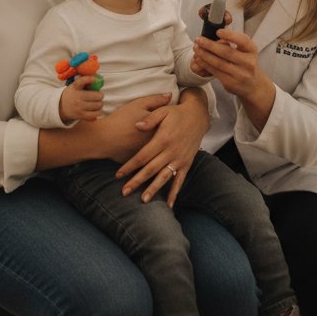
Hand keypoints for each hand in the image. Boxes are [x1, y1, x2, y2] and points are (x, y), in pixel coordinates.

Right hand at [59, 75, 104, 122]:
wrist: (61, 107)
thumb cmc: (72, 94)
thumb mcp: (75, 86)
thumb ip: (85, 82)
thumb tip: (98, 79)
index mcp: (75, 87)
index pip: (82, 81)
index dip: (89, 79)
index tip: (94, 79)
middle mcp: (77, 97)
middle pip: (97, 96)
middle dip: (100, 95)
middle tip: (98, 96)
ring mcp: (79, 107)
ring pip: (98, 105)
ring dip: (99, 104)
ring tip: (96, 103)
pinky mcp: (81, 115)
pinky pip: (95, 114)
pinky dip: (98, 112)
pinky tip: (95, 110)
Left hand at [115, 89, 209, 206]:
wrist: (198, 116)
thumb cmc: (176, 112)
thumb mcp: (163, 111)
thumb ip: (149, 119)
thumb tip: (136, 126)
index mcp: (163, 139)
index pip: (143, 156)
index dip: (130, 166)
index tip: (118, 175)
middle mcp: (171, 151)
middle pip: (151, 170)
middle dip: (136, 182)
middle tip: (124, 192)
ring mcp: (180, 159)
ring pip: (164, 177)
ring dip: (153, 189)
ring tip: (143, 200)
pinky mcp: (187, 163)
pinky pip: (180, 180)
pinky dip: (174, 192)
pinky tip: (169, 205)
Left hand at [194, 29, 276, 132]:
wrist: (252, 85)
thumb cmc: (245, 62)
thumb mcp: (246, 50)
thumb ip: (235, 41)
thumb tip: (215, 35)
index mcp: (252, 50)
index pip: (242, 40)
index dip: (230, 35)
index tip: (218, 31)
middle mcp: (248, 63)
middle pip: (226, 52)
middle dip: (210, 45)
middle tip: (198, 39)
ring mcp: (240, 75)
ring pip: (218, 63)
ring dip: (204, 54)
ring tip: (196, 48)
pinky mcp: (231, 83)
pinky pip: (215, 72)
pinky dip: (205, 64)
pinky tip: (199, 59)